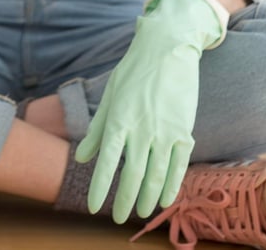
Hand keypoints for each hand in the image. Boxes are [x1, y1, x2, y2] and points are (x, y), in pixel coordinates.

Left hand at [74, 0, 223, 223]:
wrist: (167, 48)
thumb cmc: (134, 70)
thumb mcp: (110, 94)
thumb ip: (97, 128)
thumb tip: (81, 157)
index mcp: (119, 119)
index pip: (107, 162)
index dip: (100, 187)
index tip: (94, 207)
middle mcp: (141, 128)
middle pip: (132, 175)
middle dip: (124, 201)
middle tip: (118, 218)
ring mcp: (165, 131)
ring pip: (156, 176)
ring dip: (147, 198)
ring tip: (141, 212)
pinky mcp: (184, 130)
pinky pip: (179, 166)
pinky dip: (172, 185)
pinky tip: (165, 199)